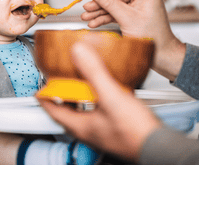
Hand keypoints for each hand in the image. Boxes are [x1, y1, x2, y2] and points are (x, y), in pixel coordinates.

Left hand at [38, 42, 162, 161]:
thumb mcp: (112, 96)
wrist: (159, 146)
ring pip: (86, 110)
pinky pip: (101, 109)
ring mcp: (103, 129)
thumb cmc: (135, 132)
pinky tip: (109, 88)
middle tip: (61, 81)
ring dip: (82, 96)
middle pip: (69, 111)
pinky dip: (99, 98)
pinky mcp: (116, 126)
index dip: (45, 98)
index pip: (54, 111)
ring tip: (84, 80)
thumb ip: (94, 73)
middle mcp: (90, 130)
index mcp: (82, 126)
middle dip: (64, 95)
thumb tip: (77, 52)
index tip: (40, 88)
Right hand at [81, 0, 185, 80]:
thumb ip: (110, 3)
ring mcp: (136, 4)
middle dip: (101, 1)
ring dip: (100, 10)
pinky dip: (105, 17)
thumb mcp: (127, 18)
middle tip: (88, 7)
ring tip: (87, 17)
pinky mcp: (132, 14)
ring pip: (114, 2)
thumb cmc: (153, 36)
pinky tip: (94, 22)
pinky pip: (115, 11)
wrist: (161, 54)